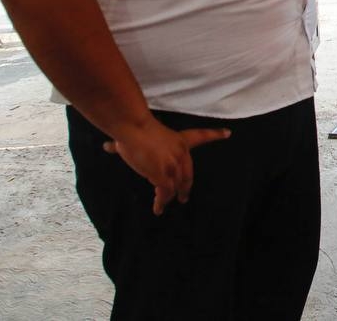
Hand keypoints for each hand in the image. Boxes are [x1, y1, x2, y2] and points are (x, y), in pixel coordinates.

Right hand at [102, 118, 229, 214]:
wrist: (134, 128)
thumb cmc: (133, 128)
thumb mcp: (138, 134)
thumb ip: (125, 144)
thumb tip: (107, 146)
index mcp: (180, 139)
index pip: (202, 136)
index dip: (216, 135)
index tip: (228, 133)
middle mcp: (181, 153)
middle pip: (188, 174)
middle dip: (186, 186)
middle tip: (184, 197)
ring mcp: (174, 166)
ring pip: (176, 186)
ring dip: (172, 196)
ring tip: (167, 205)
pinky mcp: (164, 176)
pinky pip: (165, 193)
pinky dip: (161, 202)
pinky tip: (158, 208)